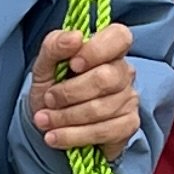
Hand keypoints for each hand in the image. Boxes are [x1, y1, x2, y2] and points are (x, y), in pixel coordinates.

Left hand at [31, 23, 142, 151]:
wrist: (51, 125)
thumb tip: (74, 37)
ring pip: (100, 109)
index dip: (96, 50)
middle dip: (69, 92)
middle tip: (49, 99)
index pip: (119, 37)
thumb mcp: (44, 65)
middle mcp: (124, 72)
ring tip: (44, 121)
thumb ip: (54, 46)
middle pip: (106, 78)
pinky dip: (73, 135)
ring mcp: (129, 99)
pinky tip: (56, 137)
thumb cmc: (52, 89)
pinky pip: (103, 132)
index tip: (72, 64)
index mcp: (108, 49)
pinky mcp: (128, 125)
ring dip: (65, 117)